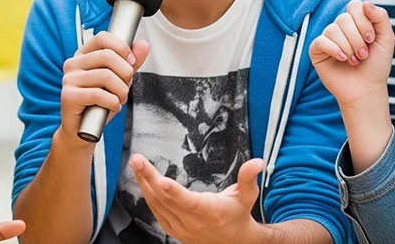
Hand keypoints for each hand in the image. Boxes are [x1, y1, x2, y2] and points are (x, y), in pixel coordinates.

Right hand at [57, 32, 149, 147]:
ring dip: (121, 91)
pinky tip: (113, 106)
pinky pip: (98, 94)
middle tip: (126, 86)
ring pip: (106, 76)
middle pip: (107, 56)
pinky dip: (113, 102)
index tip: (131, 62)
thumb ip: (130, 63)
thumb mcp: (118, 81)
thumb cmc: (99, 104)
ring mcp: (69, 79)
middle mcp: (73, 64)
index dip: (121, 47)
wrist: (83, 131)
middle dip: (125, 73)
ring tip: (119, 99)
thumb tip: (143, 44)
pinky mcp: (68, 95)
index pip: (102, 37)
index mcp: (83, 55)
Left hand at [129, 154, 263, 242]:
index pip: (189, 202)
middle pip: (167, 199)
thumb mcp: (247, 195)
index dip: (174, 192)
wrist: (233, 241)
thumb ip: (248, 177)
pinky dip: (148, 195)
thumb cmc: (239, 213)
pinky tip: (142, 180)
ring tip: (136, 164)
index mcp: (211, 212)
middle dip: (149, 178)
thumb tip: (257, 161)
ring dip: (144, 184)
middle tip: (137, 160)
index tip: (160, 180)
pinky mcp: (173, 230)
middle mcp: (194, 222)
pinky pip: (156, 211)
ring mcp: (181, 228)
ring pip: (157, 205)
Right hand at [308, 0, 394, 107]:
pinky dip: (334, 50)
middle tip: (363, 54)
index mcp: (356, 22)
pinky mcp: (316, 50)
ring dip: (348, 47)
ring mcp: (327, 38)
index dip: (363, 21)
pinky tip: (343, 59)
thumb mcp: (386, 39)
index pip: (354, 6)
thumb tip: (366, 3)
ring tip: (354, 60)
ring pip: (332, 30)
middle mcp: (340, 28)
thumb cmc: (376, 66)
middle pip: (343, 18)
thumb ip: (381, 18)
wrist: (366, 89)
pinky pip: (321, 41)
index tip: (371, 39)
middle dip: (357, 38)